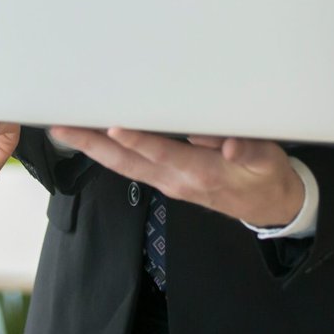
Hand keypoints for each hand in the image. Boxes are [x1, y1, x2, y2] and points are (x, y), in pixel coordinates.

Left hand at [48, 126, 303, 227]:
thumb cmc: (267, 176)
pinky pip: (131, 168)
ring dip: (93, 150)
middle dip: (93, 145)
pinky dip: (108, 155)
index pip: (161, 153)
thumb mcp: (268, 161)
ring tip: (66, 131)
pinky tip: (94, 143)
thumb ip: (248, 151)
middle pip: (128, 162)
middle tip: (63, 127)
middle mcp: (177, 179)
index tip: (113, 126)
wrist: (270, 206)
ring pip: (124, 166)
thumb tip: (229, 146)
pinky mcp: (168, 181)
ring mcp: (169, 183)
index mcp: (200, 172)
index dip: (137, 139)